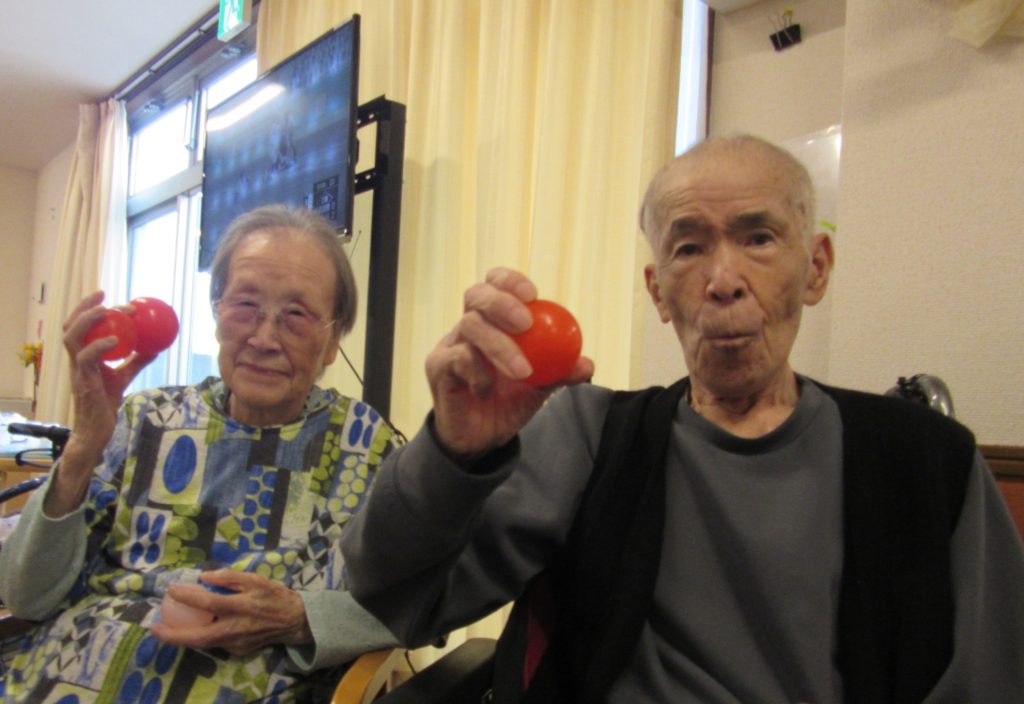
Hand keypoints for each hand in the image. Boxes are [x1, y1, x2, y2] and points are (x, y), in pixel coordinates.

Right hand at [63, 292, 154, 454]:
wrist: (96, 429)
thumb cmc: (105, 402)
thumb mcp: (124, 376)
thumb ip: (136, 360)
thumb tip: (156, 345)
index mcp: (83, 355)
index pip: (81, 326)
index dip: (92, 309)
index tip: (112, 298)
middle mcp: (76, 359)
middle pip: (71, 325)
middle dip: (84, 306)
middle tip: (104, 294)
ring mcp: (77, 369)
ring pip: (72, 337)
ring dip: (87, 320)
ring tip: (107, 310)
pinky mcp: (83, 380)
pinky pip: (87, 358)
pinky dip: (99, 345)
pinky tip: (115, 339)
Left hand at [150, 569, 312, 656]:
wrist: (294, 621)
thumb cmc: (274, 596)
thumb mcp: (256, 579)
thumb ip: (230, 577)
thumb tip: (205, 577)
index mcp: (242, 606)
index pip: (209, 602)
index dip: (189, 596)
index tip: (171, 589)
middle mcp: (237, 628)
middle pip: (199, 637)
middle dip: (174, 636)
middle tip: (154, 629)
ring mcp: (236, 643)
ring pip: (204, 644)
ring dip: (183, 638)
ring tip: (166, 630)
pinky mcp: (238, 651)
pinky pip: (215, 643)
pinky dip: (201, 636)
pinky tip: (193, 628)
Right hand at [425, 268, 592, 455]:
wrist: (481, 439)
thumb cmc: (508, 402)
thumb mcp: (540, 387)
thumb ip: (560, 372)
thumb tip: (586, 364)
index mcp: (492, 321)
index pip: (495, 285)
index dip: (511, 282)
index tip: (533, 294)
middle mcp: (467, 326)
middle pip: (477, 295)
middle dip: (502, 303)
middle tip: (527, 324)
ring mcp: (450, 344)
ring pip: (470, 326)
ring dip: (500, 346)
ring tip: (521, 371)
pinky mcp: (438, 367)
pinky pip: (458, 358)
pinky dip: (478, 372)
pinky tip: (487, 389)